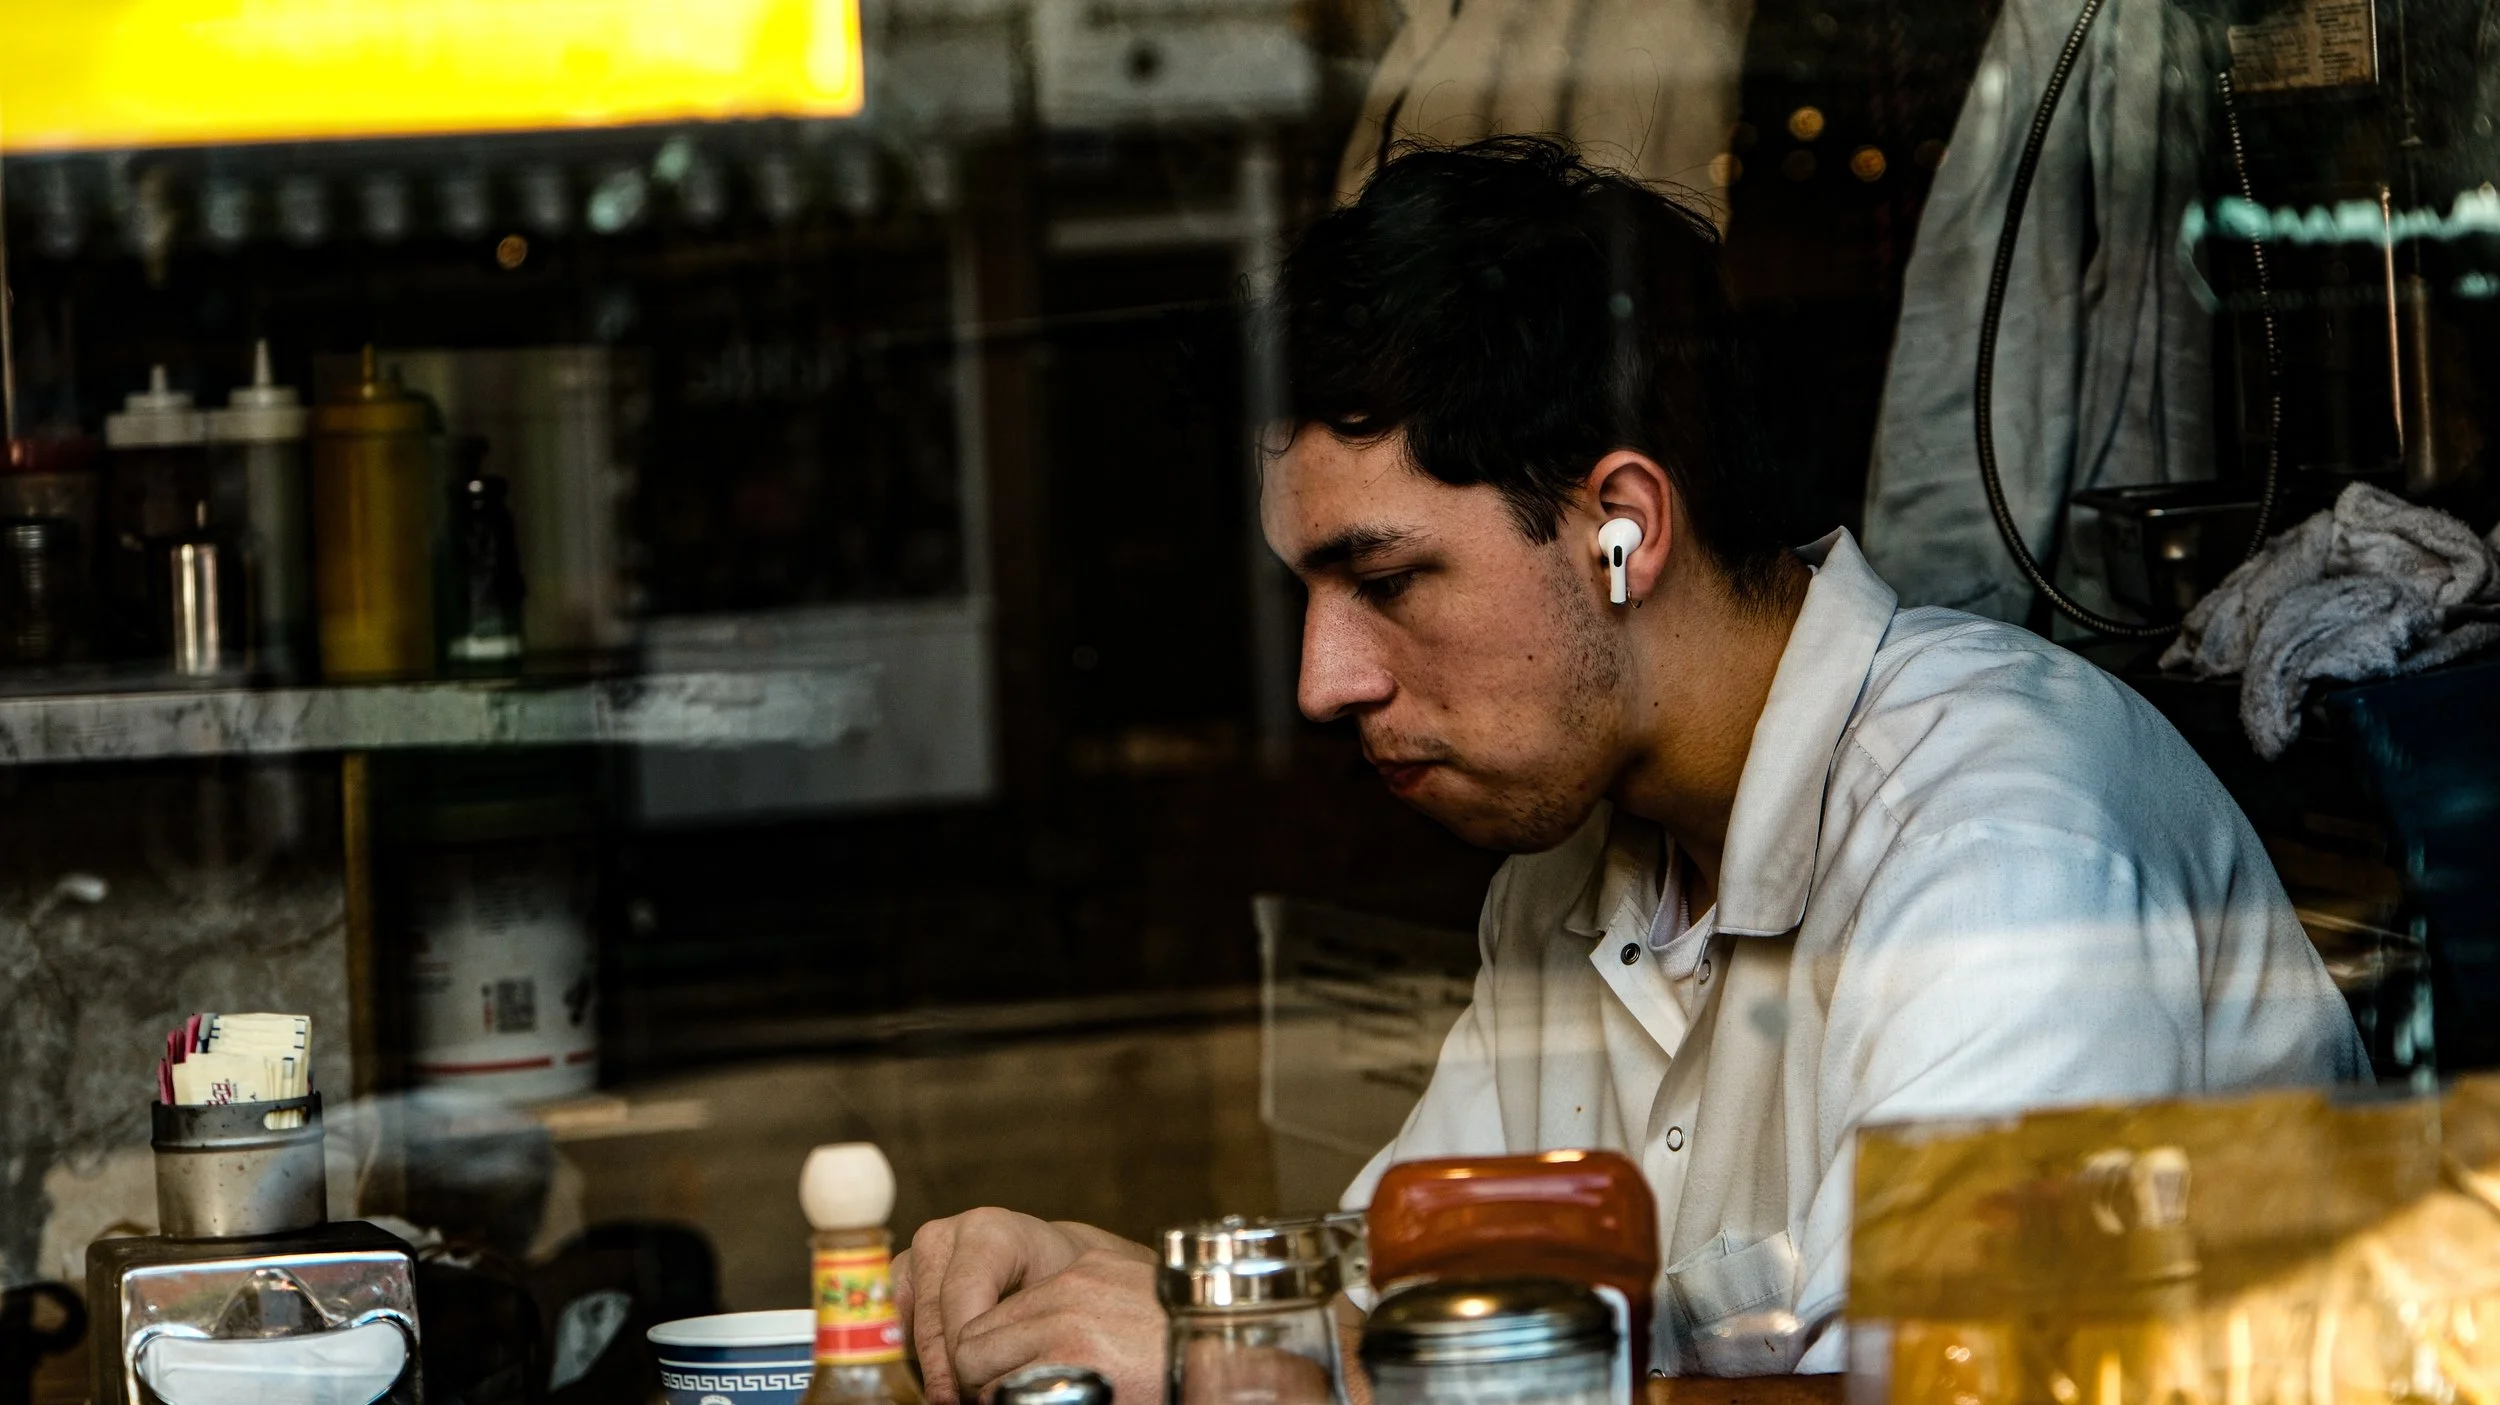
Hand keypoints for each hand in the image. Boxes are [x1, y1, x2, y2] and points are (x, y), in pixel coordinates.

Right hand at [893, 1209, 1161, 1404]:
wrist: (1046, 1256)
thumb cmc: (1058, 1275)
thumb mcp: (1054, 1295)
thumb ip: (1025, 1327)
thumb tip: (1003, 1376)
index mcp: (987, 1231)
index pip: (963, 1297)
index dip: (968, 1352)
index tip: (980, 1392)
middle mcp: (944, 1236)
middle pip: (933, 1319)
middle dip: (950, 1370)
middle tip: (965, 1404)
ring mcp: (917, 1254)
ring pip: (913, 1328)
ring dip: (934, 1368)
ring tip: (958, 1399)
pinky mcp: (902, 1276)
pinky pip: (902, 1328)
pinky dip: (924, 1358)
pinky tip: (949, 1382)